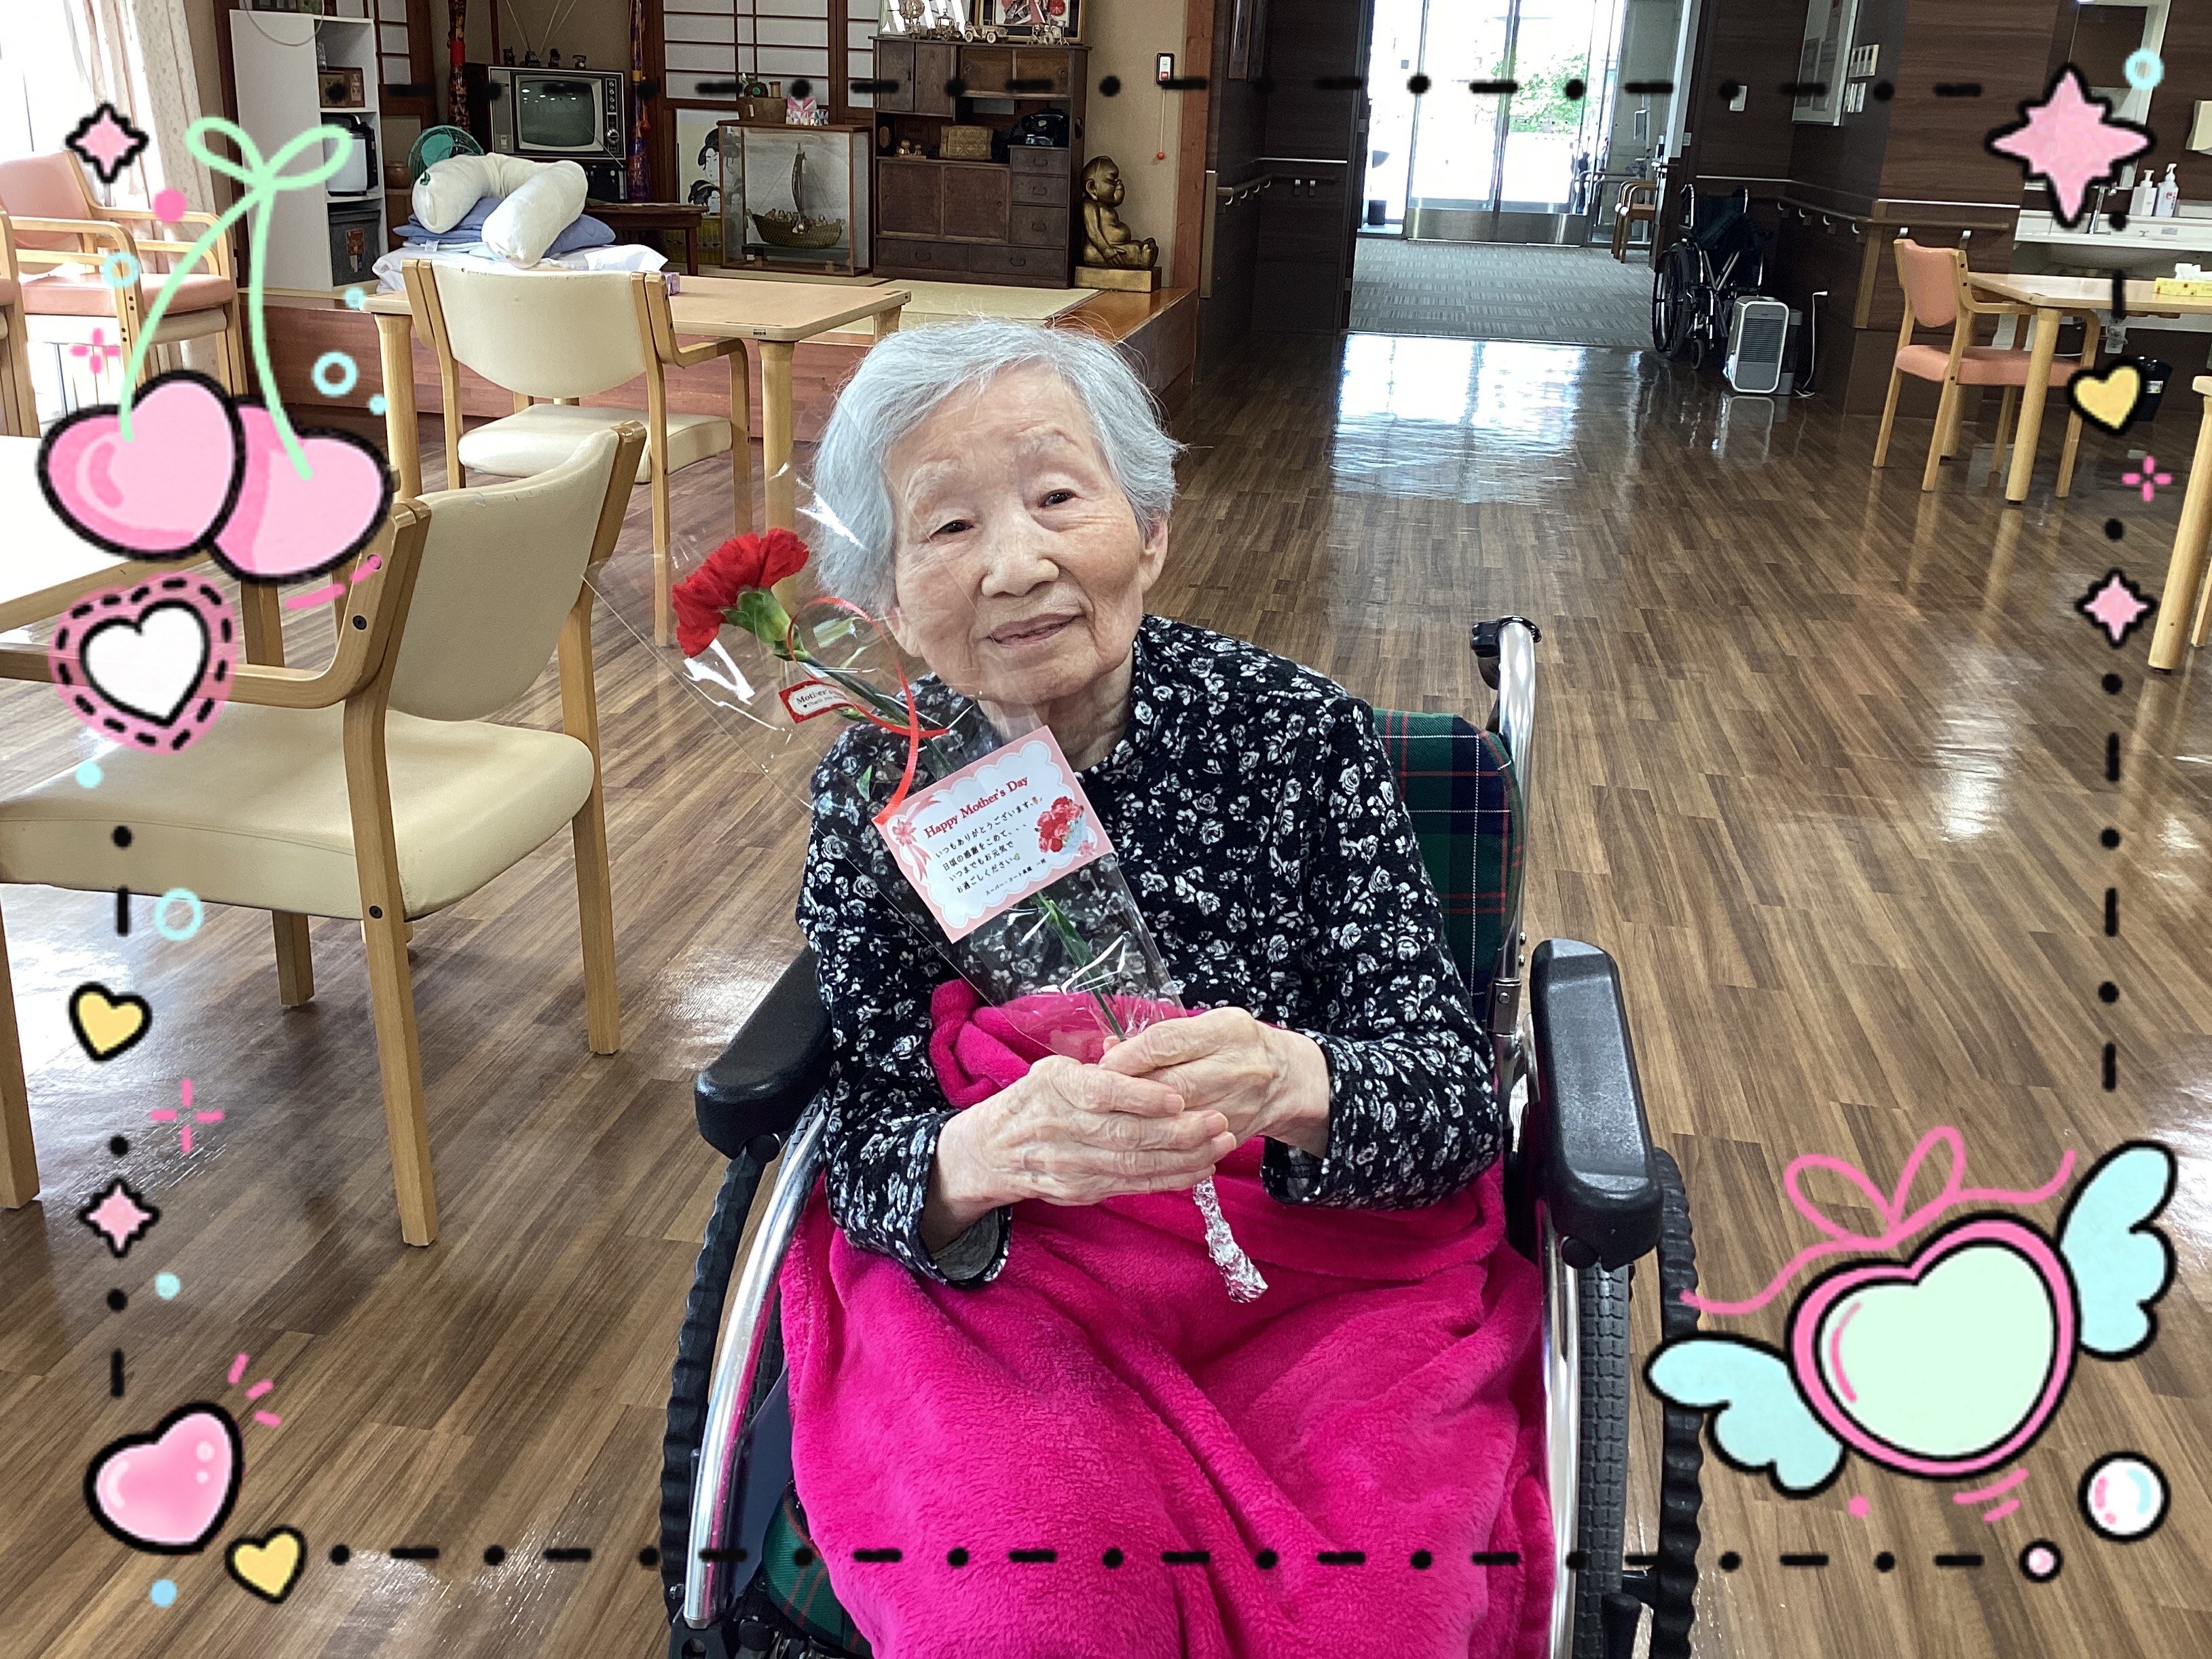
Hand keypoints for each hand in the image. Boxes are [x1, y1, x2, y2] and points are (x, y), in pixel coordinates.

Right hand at [923, 1056, 1234, 1250]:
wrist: (991, 1151)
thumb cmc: (1033, 1100)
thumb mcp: (1055, 1070)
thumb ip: (1099, 1067)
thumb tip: (1141, 1052)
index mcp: (1054, 1086)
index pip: (1100, 1092)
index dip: (1141, 1097)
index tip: (1177, 1097)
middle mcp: (1059, 1128)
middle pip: (1125, 1134)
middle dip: (1179, 1131)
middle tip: (1219, 1121)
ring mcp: (1069, 1165)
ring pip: (1134, 1163)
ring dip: (1183, 1157)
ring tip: (1221, 1145)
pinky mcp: (1079, 1191)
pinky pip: (1131, 1185)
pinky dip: (1168, 1178)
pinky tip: (1199, 1168)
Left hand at [1095, 1008, 1331, 1155]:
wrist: (1288, 1080)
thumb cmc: (1238, 1046)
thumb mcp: (1209, 1026)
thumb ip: (1163, 1038)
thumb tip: (1110, 1050)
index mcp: (1228, 1030)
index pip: (1167, 1042)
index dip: (1129, 1056)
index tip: (1103, 1065)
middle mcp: (1237, 1067)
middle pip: (1168, 1085)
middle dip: (1127, 1093)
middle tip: (1097, 1099)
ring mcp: (1237, 1105)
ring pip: (1175, 1120)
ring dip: (1137, 1121)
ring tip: (1111, 1119)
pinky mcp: (1232, 1135)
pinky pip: (1188, 1144)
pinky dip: (1159, 1143)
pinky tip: (1136, 1141)